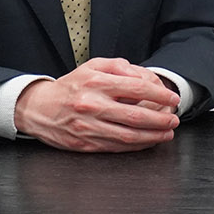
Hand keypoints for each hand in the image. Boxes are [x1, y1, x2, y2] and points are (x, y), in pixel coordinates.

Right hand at [14, 57, 180, 152]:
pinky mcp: (85, 144)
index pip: (137, 88)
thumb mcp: (92, 66)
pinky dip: (137, 146)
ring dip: (153, 136)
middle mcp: (92, 104)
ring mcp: (88, 126)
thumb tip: (145, 77)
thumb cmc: (70, 86)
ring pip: (128, 135)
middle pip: (136, 115)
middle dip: (161, 119)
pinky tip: (148, 141)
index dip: (160, 94)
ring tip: (167, 133)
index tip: (172, 98)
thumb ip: (120, 66)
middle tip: (175, 119)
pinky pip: (117, 147)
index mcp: (96, 82)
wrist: (38, 108)